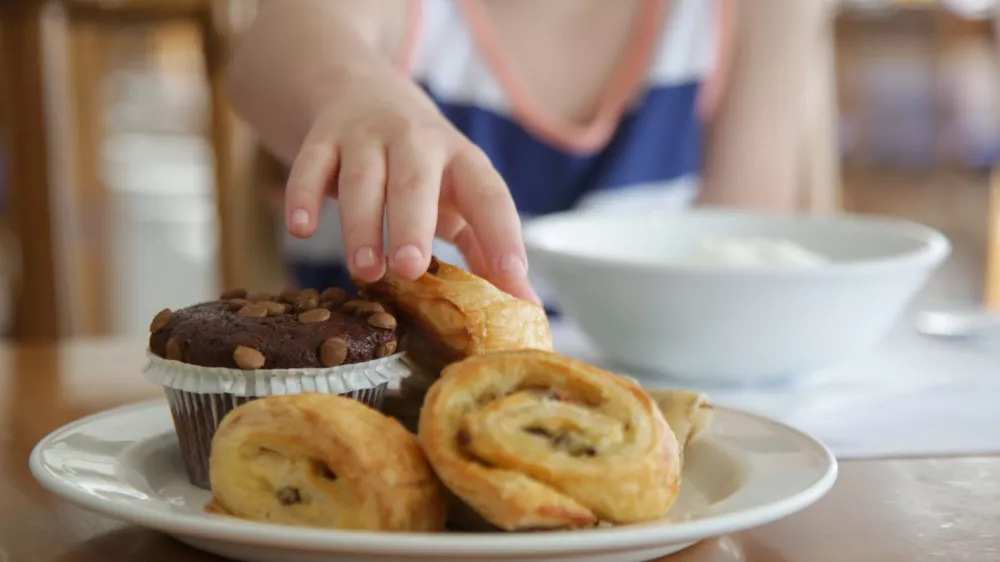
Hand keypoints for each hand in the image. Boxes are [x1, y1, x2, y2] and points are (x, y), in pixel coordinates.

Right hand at [283, 71, 538, 302]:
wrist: (364, 91)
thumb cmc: (425, 167)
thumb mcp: (459, 196)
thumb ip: (486, 248)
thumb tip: (525, 305)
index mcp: (462, 159)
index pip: (489, 194)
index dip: (502, 232)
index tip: (511, 273)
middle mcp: (417, 141)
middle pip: (415, 182)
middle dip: (412, 225)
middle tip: (408, 269)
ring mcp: (366, 137)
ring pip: (362, 179)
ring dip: (361, 224)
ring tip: (364, 271)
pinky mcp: (324, 138)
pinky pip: (311, 164)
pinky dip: (303, 195)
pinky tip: (301, 228)